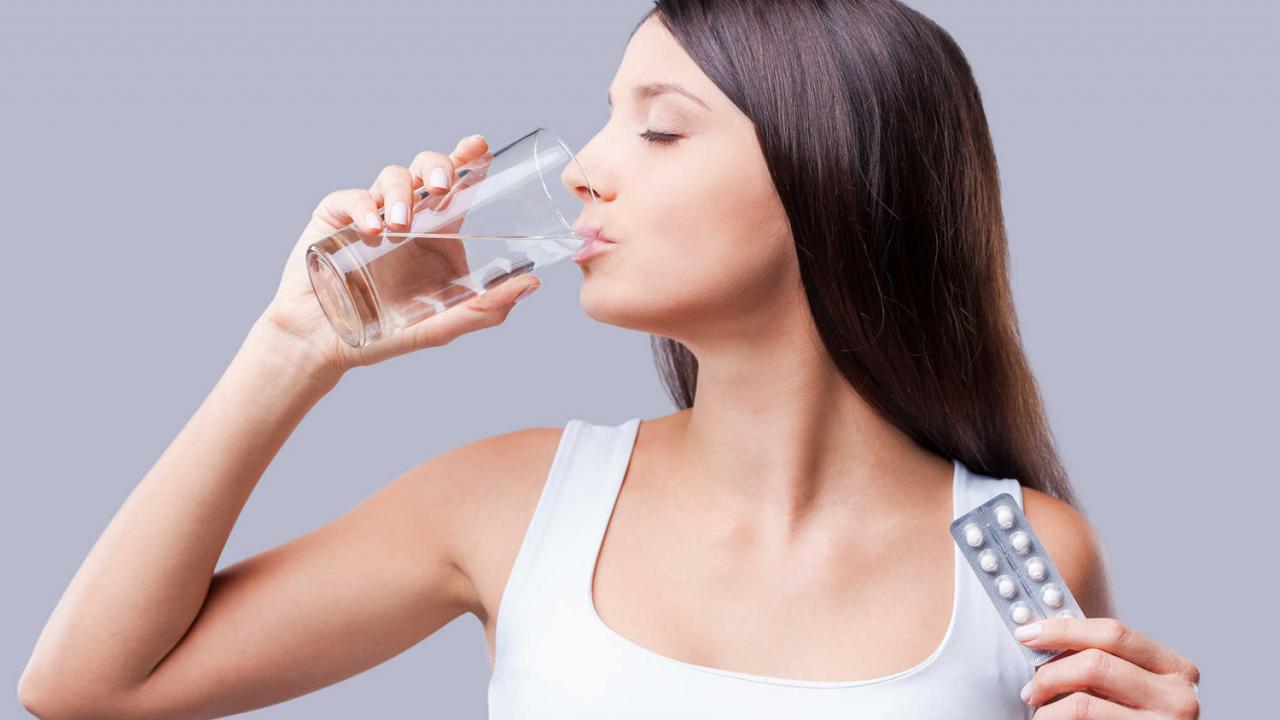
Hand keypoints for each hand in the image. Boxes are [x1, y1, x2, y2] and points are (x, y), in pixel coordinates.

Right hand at [257, 133, 541, 379]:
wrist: (327, 344)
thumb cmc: (387, 334)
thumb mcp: (442, 325)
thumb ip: (486, 309)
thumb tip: (533, 284)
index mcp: (439, 232)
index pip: (459, 185)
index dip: (469, 159)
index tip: (480, 147)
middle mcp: (409, 216)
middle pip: (427, 168)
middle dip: (437, 165)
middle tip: (441, 185)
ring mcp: (372, 213)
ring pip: (392, 177)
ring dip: (400, 193)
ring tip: (401, 224)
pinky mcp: (334, 218)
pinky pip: (350, 197)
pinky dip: (362, 207)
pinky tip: (371, 229)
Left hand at [1017, 617, 1199, 717]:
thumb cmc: (1131, 718)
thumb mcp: (1130, 686)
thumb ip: (1103, 660)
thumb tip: (1044, 636)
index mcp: (1176, 668)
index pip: (1114, 633)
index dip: (1064, 629)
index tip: (1027, 634)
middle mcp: (1179, 697)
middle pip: (1095, 664)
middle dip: (1050, 672)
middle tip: (1029, 688)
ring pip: (1083, 702)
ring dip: (1048, 706)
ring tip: (1039, 712)